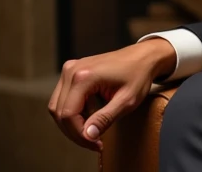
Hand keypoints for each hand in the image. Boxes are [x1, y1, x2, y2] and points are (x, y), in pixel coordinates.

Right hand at [48, 38, 175, 150]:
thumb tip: (88, 136)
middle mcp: (71, 71)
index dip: (79, 134)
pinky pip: (63, 98)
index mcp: (83, 76)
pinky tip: (89, 118)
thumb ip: (105, 118)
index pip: (68, 114)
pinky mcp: (72, 72)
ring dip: (72, 124)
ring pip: (57, 107)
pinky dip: (73, 112)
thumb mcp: (127, 100)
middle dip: (75, 132)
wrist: (144, 56)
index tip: (96, 144)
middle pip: (59, 112)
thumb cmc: (139, 75)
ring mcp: (70, 69)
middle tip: (94, 143)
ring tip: (92, 132)